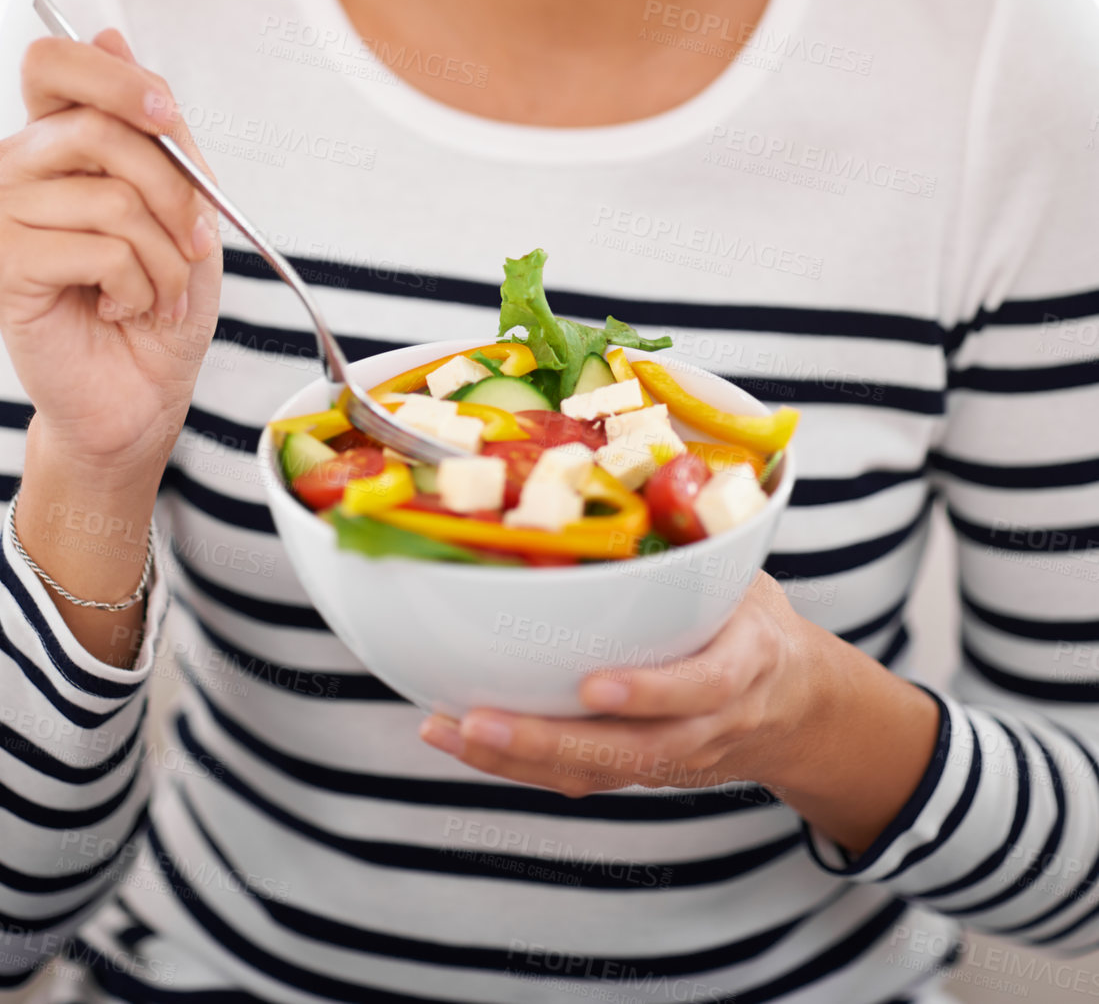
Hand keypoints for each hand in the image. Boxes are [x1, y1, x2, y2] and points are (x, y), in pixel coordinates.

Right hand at [0, 28, 222, 481]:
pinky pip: (99, 246)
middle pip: (100, 128)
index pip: (54, 60)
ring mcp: (1, 213)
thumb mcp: (186, 199)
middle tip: (196, 242)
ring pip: (111, 195)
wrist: (144, 390)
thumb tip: (112, 34)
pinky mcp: (2, 265)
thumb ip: (157, 126)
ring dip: (165, 253)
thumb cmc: (162, 295)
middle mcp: (16, 166)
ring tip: (160, 289)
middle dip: (174, 189)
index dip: (115, 77)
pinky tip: (125, 306)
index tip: (167, 118)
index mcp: (55, 138)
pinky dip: (138, 283)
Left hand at [420, 571, 941, 854]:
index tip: (592, 686)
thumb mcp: (747, 578)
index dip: (648, 692)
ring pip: (593, 773)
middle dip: (546, 741)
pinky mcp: (641, 773)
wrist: (796, 709)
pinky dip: (516, 765)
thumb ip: (698, 542)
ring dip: (514, 758)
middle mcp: (707, 725)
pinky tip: (461, 737)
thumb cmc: (756, 623)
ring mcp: (672, 759)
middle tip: (477, 719)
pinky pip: (579, 778)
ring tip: (448, 728)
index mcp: (744, 665)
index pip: (701, 687)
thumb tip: (629, 465)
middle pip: (628, 751)